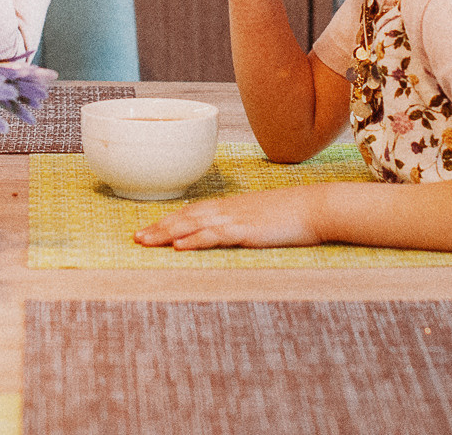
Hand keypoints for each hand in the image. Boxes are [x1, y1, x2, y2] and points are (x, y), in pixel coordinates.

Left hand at [133, 186, 323, 249]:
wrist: (316, 207)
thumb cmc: (292, 214)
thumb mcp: (260, 216)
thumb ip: (241, 222)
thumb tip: (227, 232)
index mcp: (229, 206)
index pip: (190, 212)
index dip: (167, 221)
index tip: (147, 229)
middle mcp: (227, 209)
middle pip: (184, 217)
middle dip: (158, 228)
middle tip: (135, 238)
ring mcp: (235, 218)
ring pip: (193, 225)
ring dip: (167, 233)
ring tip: (145, 241)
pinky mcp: (246, 230)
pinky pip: (216, 235)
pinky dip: (195, 240)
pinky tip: (180, 246)